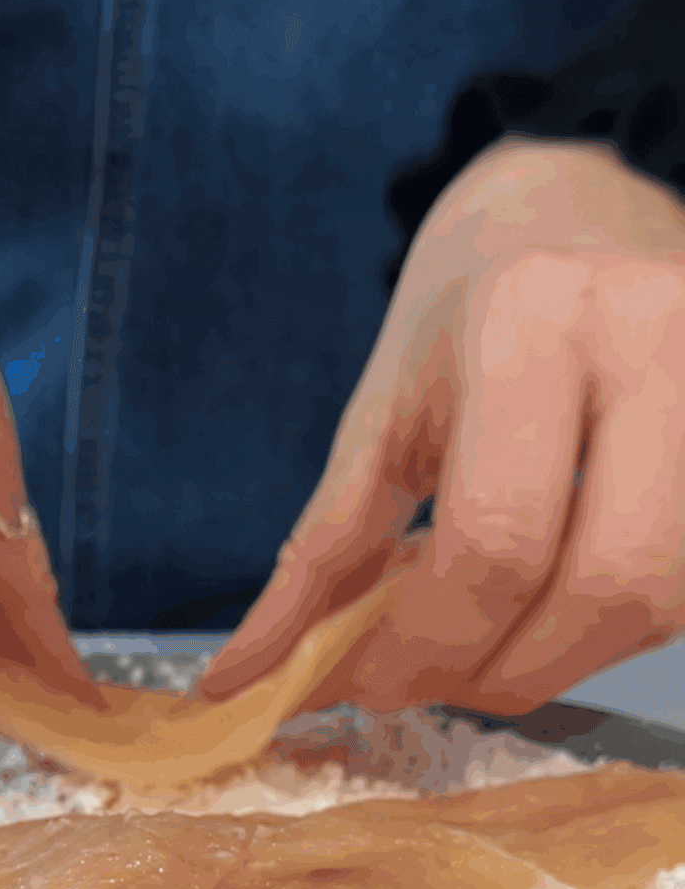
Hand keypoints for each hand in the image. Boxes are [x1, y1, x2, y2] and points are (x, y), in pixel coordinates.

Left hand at [200, 139, 684, 714]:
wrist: (580, 204)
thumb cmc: (470, 309)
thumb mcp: (380, 414)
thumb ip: (321, 555)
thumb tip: (246, 678)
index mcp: (536, 324)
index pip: (496, 541)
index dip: (428, 648)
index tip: (367, 685)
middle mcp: (656, 346)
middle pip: (605, 588)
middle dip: (503, 671)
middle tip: (431, 678)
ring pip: (662, 604)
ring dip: (559, 660)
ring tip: (484, 636)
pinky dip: (608, 631)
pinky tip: (549, 603)